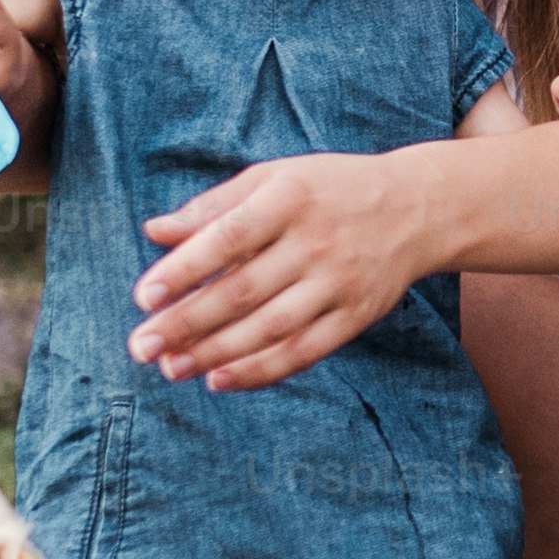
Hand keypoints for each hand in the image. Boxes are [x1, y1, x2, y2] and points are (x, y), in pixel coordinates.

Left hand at [131, 152, 431, 390]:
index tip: (143, 298)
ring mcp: (340, 282)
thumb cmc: (328, 189)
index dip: (185, 269)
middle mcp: (317, 242)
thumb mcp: (274, 178)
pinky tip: (220, 379)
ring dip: (216, 353)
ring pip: (270, 328)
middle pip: (244, 290)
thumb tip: (154, 232)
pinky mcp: (356, 315)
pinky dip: (261, 370)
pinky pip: (304, 351)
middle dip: (187, 323)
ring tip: (171, 368)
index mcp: (289, 198)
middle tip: (141, 347)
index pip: (229, 237)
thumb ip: (214, 206)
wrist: (417, 207)